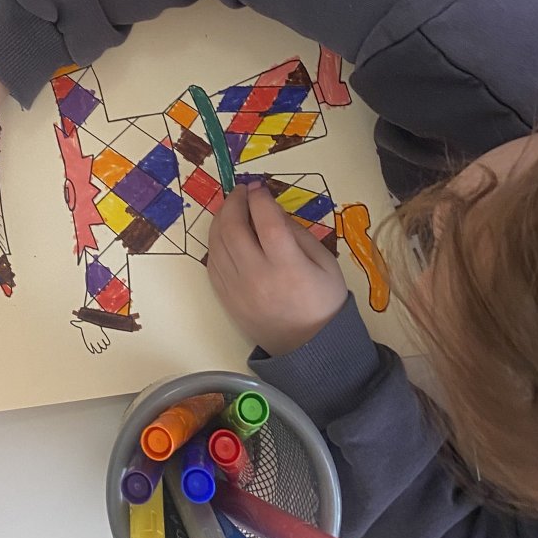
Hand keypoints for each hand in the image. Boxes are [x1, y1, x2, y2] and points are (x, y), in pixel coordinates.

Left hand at [207, 182, 348, 356]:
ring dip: (221, 218)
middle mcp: (257, 277)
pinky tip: (227, 233)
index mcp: (288, 268)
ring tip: (233, 208)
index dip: (260, 199)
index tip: (259, 187)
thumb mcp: (325, 263)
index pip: (267, 222)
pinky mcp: (225, 298)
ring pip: (217, 243)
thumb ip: (298, 233)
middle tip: (242, 192)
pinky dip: (216, 241)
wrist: (309, 349)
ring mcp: (237, 289)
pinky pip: (212, 262)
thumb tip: (270, 209)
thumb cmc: (324, 302)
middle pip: (233, 228)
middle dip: (234, 202)